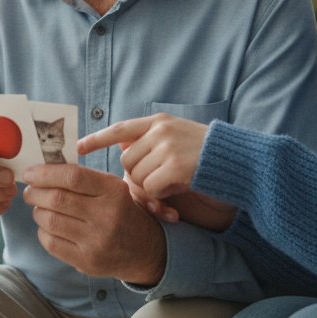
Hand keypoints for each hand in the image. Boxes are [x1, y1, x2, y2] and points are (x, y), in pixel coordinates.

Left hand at [21, 163, 164, 284]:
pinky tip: (48, 226)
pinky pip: (51, 243)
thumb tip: (43, 169)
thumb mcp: (113, 188)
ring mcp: (96, 242)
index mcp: (114, 191)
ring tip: (40, 207)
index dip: (45, 173)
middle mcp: (106, 216)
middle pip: (57, 199)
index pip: (72, 176)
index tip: (30, 173)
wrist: (145, 250)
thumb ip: (84, 178)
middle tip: (30, 190)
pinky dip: (43, 231)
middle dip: (35, 192)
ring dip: (38, 211)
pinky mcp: (87, 262)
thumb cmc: (122, 211)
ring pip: (50, 220)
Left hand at [77, 114, 208, 199]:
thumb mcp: (177, 137)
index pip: (120, 129)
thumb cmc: (206, 154)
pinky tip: (176, 189)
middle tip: (156, 181)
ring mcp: (168, 147)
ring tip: (170, 183)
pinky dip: (161, 195)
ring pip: (137, 176)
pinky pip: (151, 188)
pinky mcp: (175, 166)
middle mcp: (161, 131)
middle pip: (127, 161)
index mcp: (159, 122)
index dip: (97, 139)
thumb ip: (150, 140)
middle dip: (137, 176)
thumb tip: (121, 149)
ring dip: (150, 186)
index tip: (77, 148)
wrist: (239, 161)